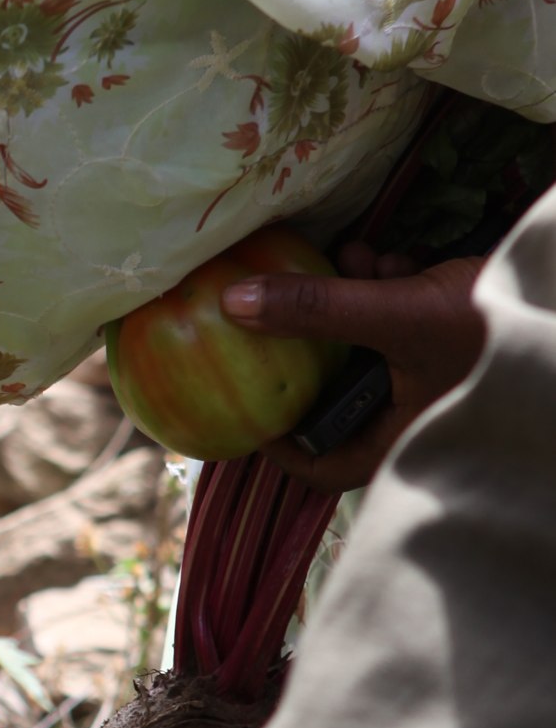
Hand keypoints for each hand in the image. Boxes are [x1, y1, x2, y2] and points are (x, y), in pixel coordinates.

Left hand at [221, 247, 486, 494]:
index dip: (277, 443)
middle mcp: (417, 418)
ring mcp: (436, 382)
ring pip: (368, 350)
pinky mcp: (452, 345)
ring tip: (359, 261)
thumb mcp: (397, 313)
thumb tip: (233, 304)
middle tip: (300, 301)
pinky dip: (390, 291)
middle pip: (338, 394)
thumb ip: (317, 310)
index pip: (322, 469)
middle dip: (318, 340)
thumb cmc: (494, 325)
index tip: (242, 402)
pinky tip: (397, 258)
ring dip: (352, 302)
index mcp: (404, 439)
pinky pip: (401, 327)